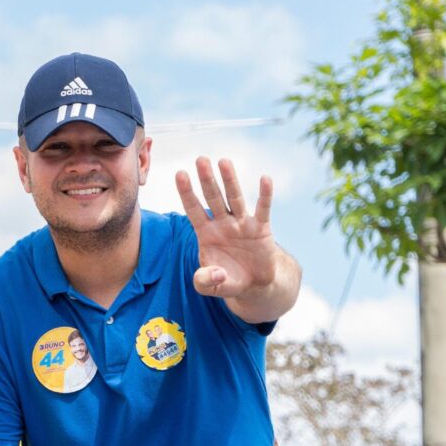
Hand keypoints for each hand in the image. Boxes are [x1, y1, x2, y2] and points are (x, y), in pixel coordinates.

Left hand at [175, 157, 276, 298]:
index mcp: (206, 234)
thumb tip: (215, 275)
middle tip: (200, 159)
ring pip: (234, 199)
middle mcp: (222, 224)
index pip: (193, 210)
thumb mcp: (210, 286)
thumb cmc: (226, 280)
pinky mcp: (261, 229)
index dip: (186, 193)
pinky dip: (265, 195)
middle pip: (213, 198)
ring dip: (230, 181)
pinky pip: (263, 209)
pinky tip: (265, 179)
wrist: (253, 284)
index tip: (180, 174)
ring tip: (223, 161)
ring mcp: (242, 224)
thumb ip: (204, 282)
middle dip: (206, 180)